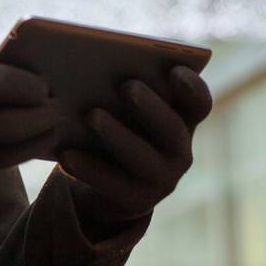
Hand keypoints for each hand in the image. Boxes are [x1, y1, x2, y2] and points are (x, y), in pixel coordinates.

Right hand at [0, 48, 60, 206]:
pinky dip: (7, 157)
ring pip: (10, 156)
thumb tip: (5, 68)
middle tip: (59, 108)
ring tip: (51, 130)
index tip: (43, 86)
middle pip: (15, 126)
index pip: (1, 85)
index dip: (29, 85)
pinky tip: (20, 146)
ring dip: (36, 142)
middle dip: (43, 117)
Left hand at [57, 65, 213, 225]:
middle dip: (151, 107)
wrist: (103, 182)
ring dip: (117, 135)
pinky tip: (66, 156)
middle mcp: (179, 151)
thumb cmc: (116, 126)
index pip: (199, 103)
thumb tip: (94, 64)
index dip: (192, 87)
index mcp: (182, 121)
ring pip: (142, 157)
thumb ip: (123, 87)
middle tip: (127, 86)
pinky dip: (88, 168)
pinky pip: (112, 184)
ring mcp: (162, 180)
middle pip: (172, 128)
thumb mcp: (124, 108)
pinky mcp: (137, 201)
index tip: (175, 70)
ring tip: (91, 115)